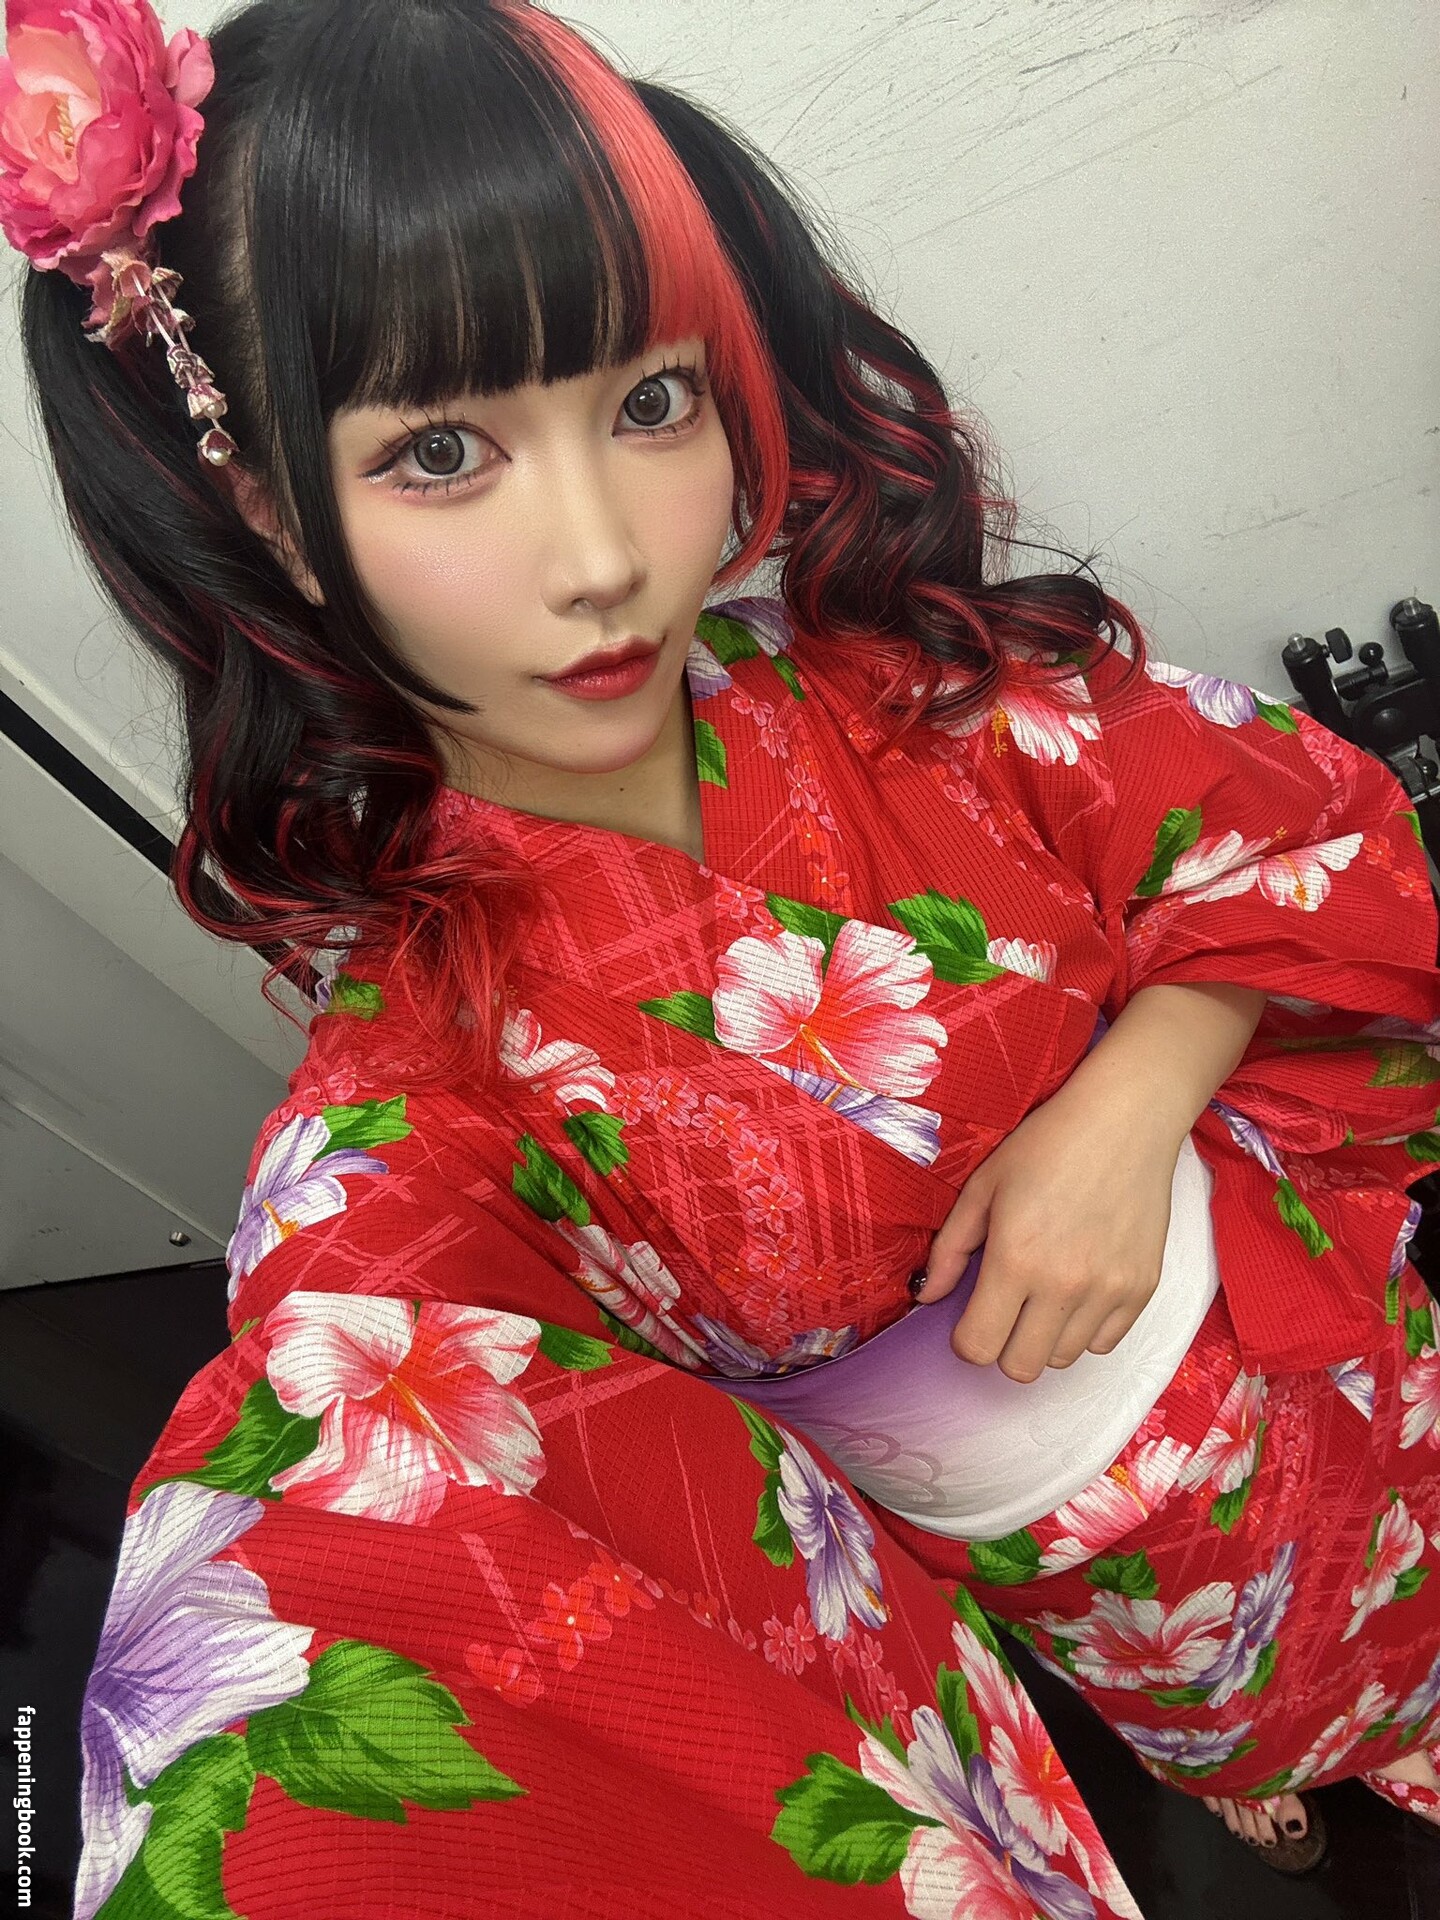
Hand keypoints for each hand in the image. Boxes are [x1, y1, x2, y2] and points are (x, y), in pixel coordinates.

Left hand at [914, 1084, 1178, 1380]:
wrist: (1125, 1120)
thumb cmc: (1047, 1145)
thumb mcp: (983, 1187)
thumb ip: (949, 1248)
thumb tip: (927, 1296)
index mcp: (1015, 1259)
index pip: (979, 1348)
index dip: (966, 1339)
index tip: (970, 1317)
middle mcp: (1063, 1284)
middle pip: (1021, 1367)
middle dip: (1003, 1345)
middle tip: (1005, 1308)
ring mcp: (1108, 1290)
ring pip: (1062, 1360)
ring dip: (1044, 1337)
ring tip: (1044, 1293)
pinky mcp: (1143, 1288)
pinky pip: (1104, 1344)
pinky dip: (1085, 1329)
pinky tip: (1078, 1290)